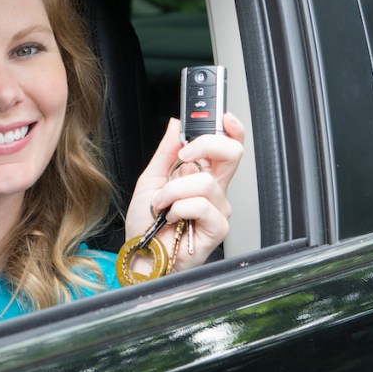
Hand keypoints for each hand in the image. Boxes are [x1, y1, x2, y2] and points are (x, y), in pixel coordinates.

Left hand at [124, 113, 244, 271]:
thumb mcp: (150, 179)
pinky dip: (178, 208)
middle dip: (206, 145)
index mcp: (201, 175)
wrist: (140, 254)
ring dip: (174, 191)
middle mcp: (214, 190)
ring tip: (161, 204)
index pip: (227, 146)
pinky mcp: (217, 228)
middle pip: (232, 154)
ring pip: (205, 181)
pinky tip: (170, 218)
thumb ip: (165, 151)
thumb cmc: (146, 224)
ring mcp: (218, 209)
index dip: (231, 129)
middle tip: (183, 156)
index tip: (222, 116)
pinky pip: (202, 205)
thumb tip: (176, 124)